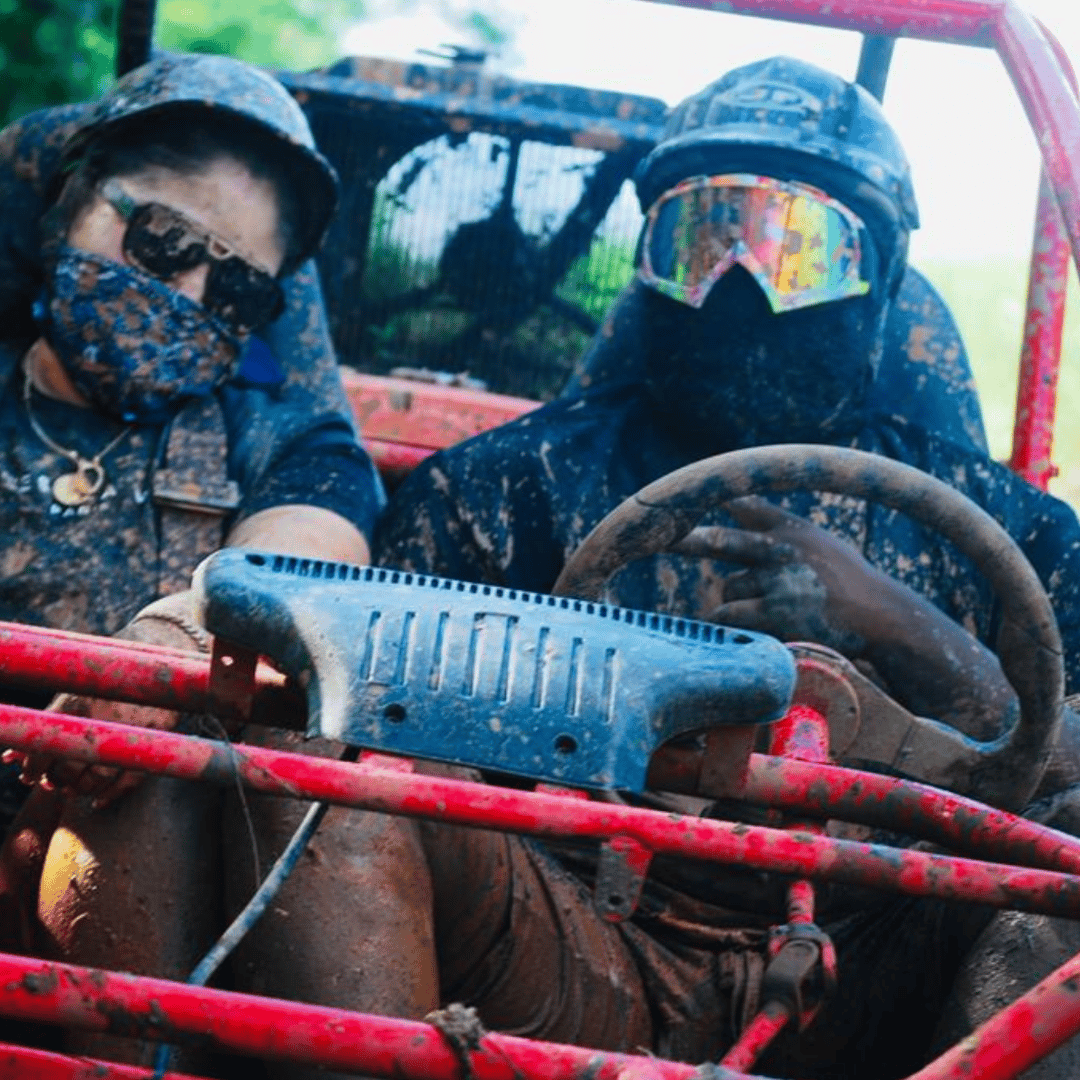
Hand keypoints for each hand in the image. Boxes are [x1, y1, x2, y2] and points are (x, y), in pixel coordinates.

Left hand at [5, 695, 181, 807]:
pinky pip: (126, 783)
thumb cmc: (105, 686)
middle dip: (54, 781)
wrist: (155, 671)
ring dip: (79, 790)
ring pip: (94, 781)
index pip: (41, 751)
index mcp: (74, 706)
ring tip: (73, 787)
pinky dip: (108, 796)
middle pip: (66, 770)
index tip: (29, 775)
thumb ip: (44, 726)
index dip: (31, 769)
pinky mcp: (147, 744)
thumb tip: (8, 758)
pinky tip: (97, 802)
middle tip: (51, 781)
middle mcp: (98, 723)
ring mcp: (125, 735)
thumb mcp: (72, 696)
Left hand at [697, 497, 887, 655]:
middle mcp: (781, 548)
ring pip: (728, 589)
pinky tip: (747, 627)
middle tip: (659, 540)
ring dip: (734, 602)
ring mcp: (776, 581)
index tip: (683, 495)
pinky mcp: (774, 613)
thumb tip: (739, 512)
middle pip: (719, 540)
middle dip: (684, 540)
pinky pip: (730, 616)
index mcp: (792, 527)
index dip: (713, 498)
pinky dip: (730, 624)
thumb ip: (785, 532)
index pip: (744, 503)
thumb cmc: (852, 583)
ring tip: (767, 610)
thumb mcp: (822, 544)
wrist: (883, 620)